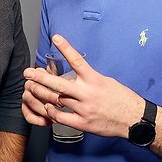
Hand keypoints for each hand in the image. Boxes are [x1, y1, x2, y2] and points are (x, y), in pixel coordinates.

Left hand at [23, 34, 144, 138]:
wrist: (134, 119)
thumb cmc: (122, 98)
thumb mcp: (107, 82)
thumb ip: (90, 78)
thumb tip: (76, 73)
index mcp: (95, 80)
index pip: (77, 60)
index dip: (65, 48)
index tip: (55, 37)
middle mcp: (87, 93)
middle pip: (58, 84)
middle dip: (40, 77)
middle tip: (27, 72)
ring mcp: (84, 109)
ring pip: (57, 100)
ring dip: (43, 95)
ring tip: (32, 90)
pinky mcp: (83, 123)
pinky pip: (61, 117)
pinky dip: (52, 112)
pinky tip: (47, 108)